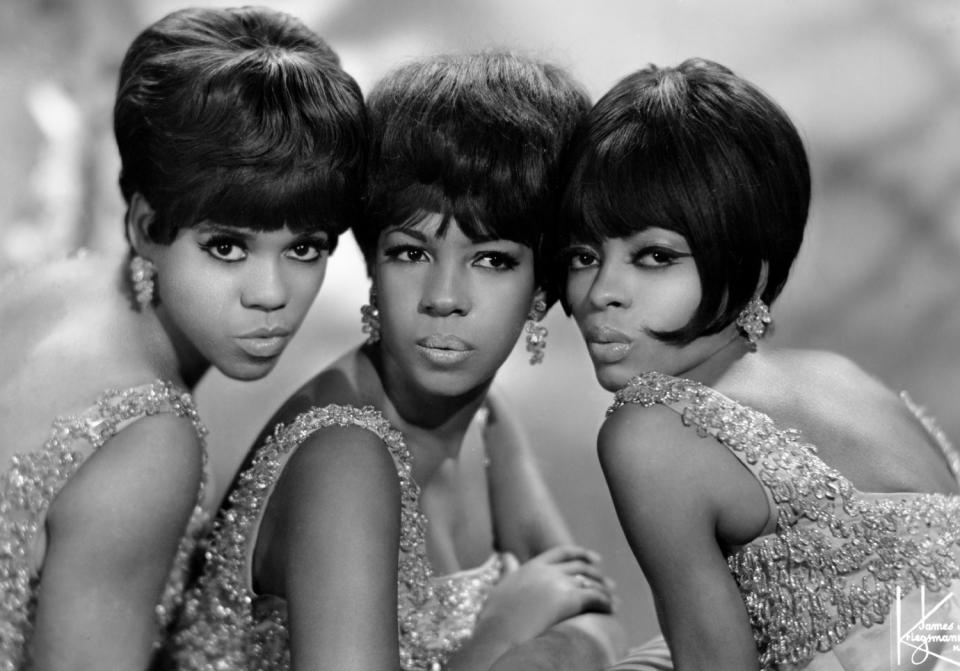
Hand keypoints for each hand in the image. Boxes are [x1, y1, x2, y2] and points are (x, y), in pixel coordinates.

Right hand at [477, 546, 614, 645]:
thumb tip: (508, 557)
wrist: (499, 633)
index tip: (594, 559)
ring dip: (605, 590)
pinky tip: (611, 609)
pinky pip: (596, 597)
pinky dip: (606, 603)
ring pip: (591, 581)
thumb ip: (509, 570)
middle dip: (598, 574)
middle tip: (609, 584)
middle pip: (580, 566)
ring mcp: (560, 583)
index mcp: (533, 565)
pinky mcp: (570, 599)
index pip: (562, 552)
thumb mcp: (502, 585)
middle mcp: (548, 570)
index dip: (580, 554)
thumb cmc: (496, 617)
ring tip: (613, 599)